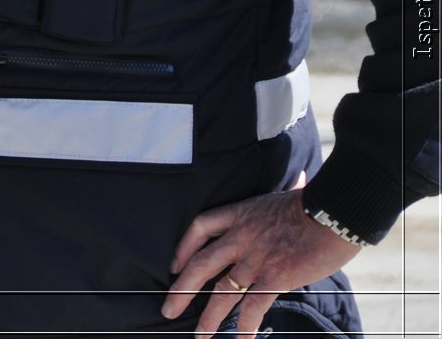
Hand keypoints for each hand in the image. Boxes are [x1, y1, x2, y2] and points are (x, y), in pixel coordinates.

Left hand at [161, 186, 361, 338]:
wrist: (333, 212)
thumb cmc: (316, 203)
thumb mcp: (287, 194)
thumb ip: (285, 193)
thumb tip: (301, 179)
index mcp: (240, 214)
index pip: (199, 228)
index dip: (182, 248)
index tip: (174, 266)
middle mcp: (240, 238)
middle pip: (200, 265)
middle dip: (181, 291)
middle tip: (167, 310)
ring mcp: (255, 259)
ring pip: (222, 292)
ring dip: (209, 317)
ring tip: (200, 335)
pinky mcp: (275, 277)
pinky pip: (253, 306)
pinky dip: (247, 326)